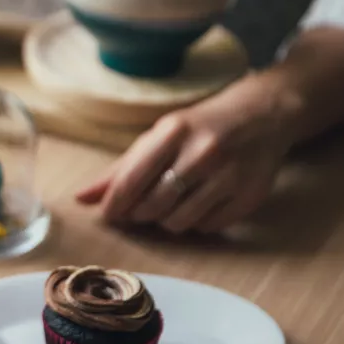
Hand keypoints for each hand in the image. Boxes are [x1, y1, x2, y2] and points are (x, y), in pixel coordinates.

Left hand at [75, 75, 301, 233]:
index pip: (132, 179)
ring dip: (167, 220)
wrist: (263, 115)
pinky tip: (199, 203)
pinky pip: (207, 227)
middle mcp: (203, 153)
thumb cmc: (199, 127)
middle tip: (142, 207)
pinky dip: (196, 222)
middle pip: (153, 206)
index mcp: (174, 132)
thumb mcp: (159, 136)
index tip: (107, 216)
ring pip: (179, 222)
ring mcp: (230, 176)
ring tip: (172, 202)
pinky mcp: (250, 196)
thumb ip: (120, 169)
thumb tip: (81, 198)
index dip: (114, 204)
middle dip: (140, 213)